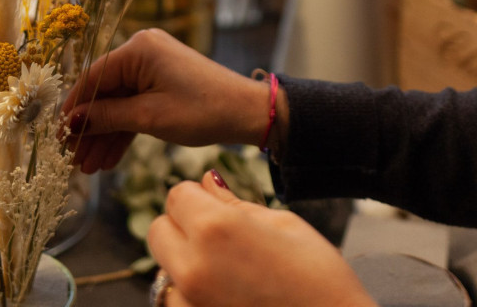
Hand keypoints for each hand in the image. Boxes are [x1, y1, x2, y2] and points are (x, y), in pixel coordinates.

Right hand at [63, 29, 278, 173]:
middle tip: (73, 161)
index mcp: (138, 48)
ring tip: (89, 168)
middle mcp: (142, 51)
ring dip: (105, 136)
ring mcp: (153, 67)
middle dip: (90, 129)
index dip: (74, 109)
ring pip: (119, 104)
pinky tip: (109, 159)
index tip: (58, 137)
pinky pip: (135, 106)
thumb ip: (107, 118)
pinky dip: (124, 131)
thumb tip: (70, 123)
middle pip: (104, 93)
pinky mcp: (162, 82)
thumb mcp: (149, 117)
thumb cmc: (202, 110)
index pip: (93, 79)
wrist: (246, 113)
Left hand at [149, 171, 375, 306]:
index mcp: (215, 228)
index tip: (218, 205)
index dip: (198, 197)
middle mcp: (192, 266)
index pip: (177, 195)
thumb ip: (234, 204)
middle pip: (159, 230)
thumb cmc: (318, 275)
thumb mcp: (282, 225)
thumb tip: (207, 181)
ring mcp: (188, 303)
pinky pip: (175, 300)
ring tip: (229, 273)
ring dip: (185, 263)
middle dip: (182, 226)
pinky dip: (191, 295)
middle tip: (220, 237)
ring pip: (163, 268)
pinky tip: (227, 297)